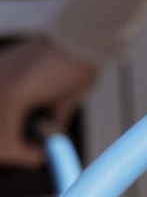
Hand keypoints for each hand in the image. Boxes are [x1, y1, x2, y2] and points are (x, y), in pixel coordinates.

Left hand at [0, 37, 97, 166]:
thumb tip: (53, 135)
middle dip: (12, 149)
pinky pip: (7, 140)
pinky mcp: (10, 96)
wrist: (88, 39)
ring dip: (17, 154)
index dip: (10, 138)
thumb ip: (52, 112)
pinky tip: (39, 154)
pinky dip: (23, 154)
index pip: (1, 117)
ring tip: (37, 157)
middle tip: (34, 157)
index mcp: (3, 73)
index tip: (30, 150)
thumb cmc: (80, 58)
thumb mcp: (61, 91)